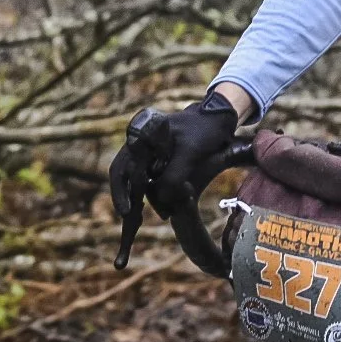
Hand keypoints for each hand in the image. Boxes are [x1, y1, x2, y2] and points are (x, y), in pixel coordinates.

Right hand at [109, 91, 239, 220]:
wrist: (219, 119)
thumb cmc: (204, 129)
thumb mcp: (190, 152)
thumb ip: (173, 176)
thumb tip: (160, 200)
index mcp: (141, 138)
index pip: (120, 168)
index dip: (120, 192)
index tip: (127, 212)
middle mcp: (141, 146)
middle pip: (127, 178)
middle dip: (132, 200)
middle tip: (137, 223)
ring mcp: (151, 154)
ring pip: (142, 183)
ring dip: (150, 199)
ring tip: (165, 213)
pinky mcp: (162, 162)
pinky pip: (155, 181)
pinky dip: (159, 194)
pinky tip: (168, 207)